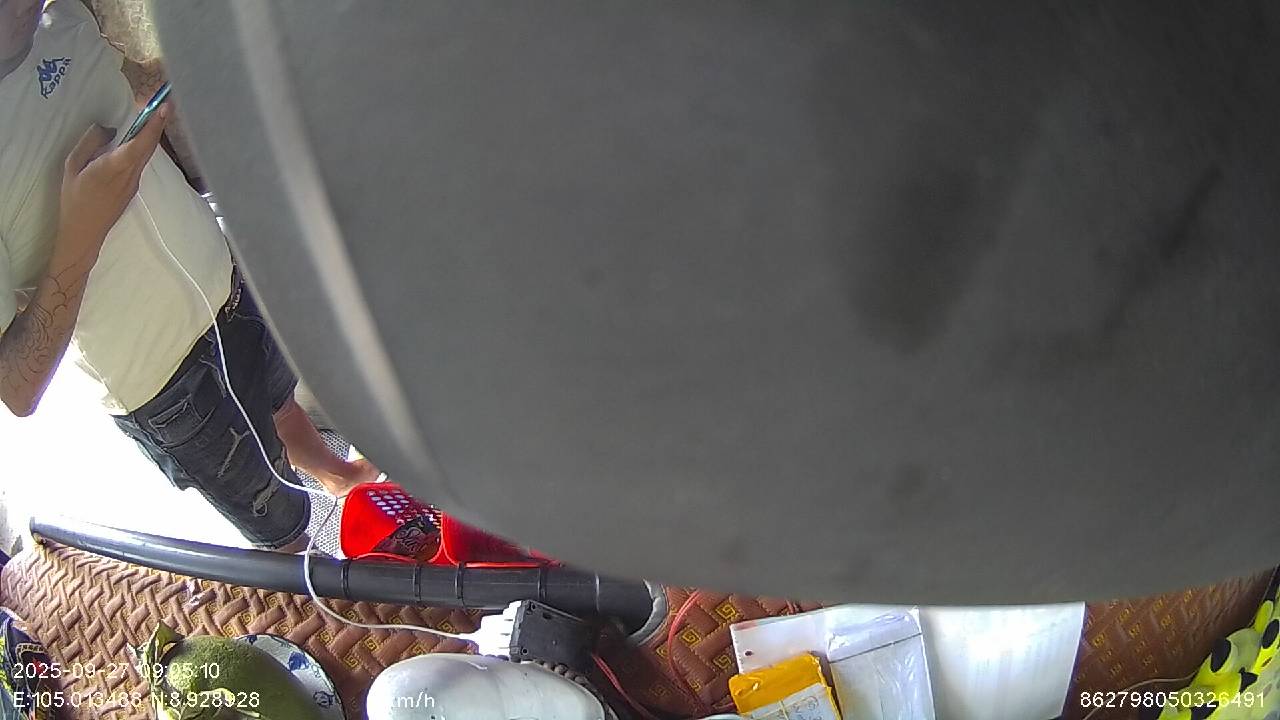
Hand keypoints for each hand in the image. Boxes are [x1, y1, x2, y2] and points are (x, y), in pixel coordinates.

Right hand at [56, 104, 168, 261]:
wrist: (85, 231)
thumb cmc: (74, 198)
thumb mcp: (73, 166)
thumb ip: (90, 143)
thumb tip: (108, 127)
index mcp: (114, 167)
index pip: (140, 143)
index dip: (154, 125)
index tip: (164, 108)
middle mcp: (130, 174)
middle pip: (149, 147)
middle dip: (157, 124)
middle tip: (162, 104)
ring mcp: (134, 183)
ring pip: (146, 155)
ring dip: (151, 135)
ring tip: (152, 116)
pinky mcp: (133, 188)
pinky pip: (140, 163)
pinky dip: (142, 147)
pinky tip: (138, 138)